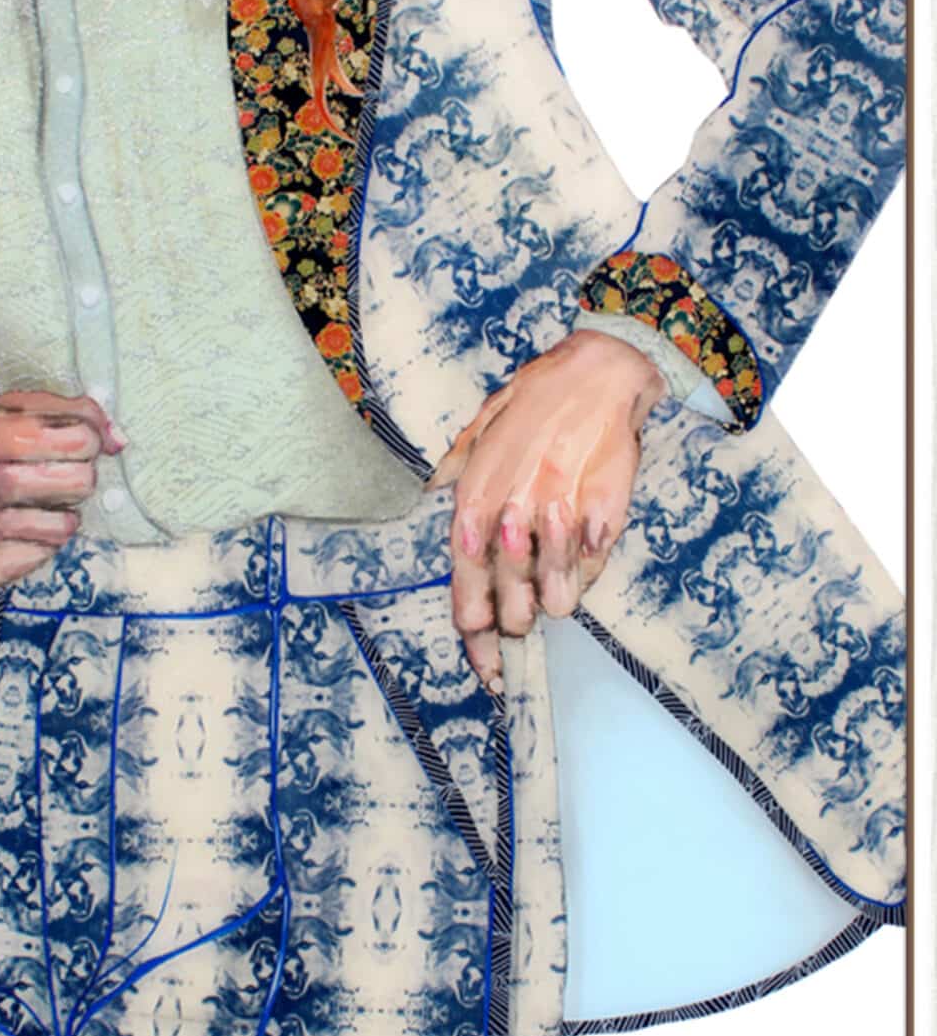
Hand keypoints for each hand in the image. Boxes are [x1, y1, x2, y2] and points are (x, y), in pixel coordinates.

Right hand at [0, 389, 123, 592]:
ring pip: (54, 527)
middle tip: (71, 475)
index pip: (54, 436)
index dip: (85, 439)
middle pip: (66, 483)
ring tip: (52, 508)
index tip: (85, 442)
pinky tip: (30, 534)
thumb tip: (117, 438)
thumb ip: (60, 413)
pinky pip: (30, 561)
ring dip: (66, 516)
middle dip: (81, 478)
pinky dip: (42, 546)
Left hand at [423, 330, 665, 691]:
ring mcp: (560, 515)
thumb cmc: (537, 401)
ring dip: (556, 598)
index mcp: (477, 496)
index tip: (483, 663)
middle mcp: (514, 510)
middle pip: (511, 599)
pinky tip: (583, 550)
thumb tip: (431, 488)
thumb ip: (456, 465)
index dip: (474, 627)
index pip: (466, 579)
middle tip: (522, 619)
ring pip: (556, 593)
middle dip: (516, 620)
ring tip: (556, 585)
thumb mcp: (480, 427)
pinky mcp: (603, 515)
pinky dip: (588, 568)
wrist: (600, 372)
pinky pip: (591, 566)